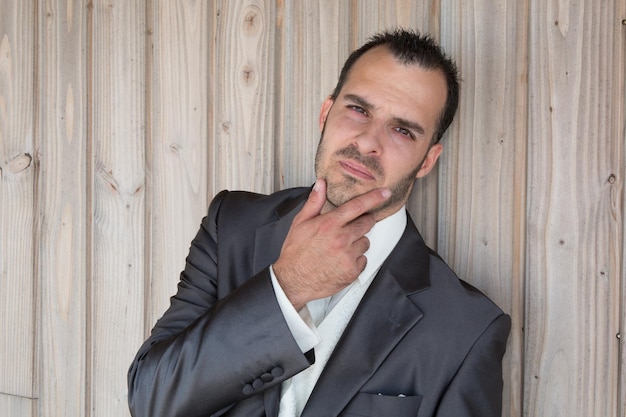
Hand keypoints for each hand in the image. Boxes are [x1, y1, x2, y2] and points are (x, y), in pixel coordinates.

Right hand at [273, 179, 390, 309]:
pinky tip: (341, 260)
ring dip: (357, 242)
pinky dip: (356, 259)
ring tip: (340, 247)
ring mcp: (348, 256)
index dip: (374, 198)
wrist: (293, 280)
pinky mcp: (352, 271)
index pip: (358, 206)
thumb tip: (321, 184)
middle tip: (350, 227)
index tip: (385, 193)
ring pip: (365, 242)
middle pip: (367, 223)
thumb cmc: (295, 252)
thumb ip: (314, 202)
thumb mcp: (300, 223)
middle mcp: (341, 239)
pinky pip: (363, 260)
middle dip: (364, 221)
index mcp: (329, 224)